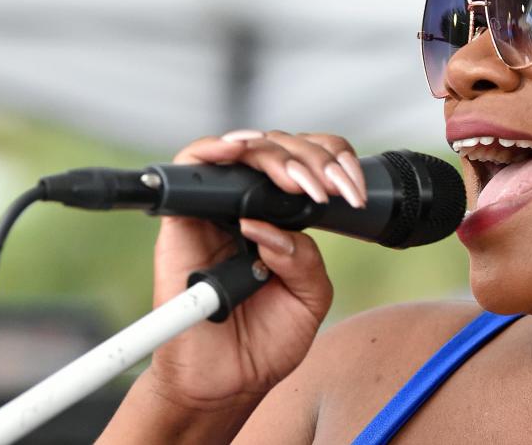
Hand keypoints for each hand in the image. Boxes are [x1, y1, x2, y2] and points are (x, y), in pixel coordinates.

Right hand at [144, 129, 366, 411]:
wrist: (226, 383)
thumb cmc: (265, 340)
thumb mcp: (310, 299)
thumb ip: (305, 259)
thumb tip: (269, 229)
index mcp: (285, 220)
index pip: (309, 164)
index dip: (332, 163)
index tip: (350, 190)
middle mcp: (251, 208)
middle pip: (279, 148)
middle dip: (310, 160)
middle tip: (322, 189)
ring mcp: (217, 212)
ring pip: (241, 149)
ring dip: (272, 156)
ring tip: (294, 182)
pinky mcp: (182, 223)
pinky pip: (189, 167)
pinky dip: (211, 151)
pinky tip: (236, 152)